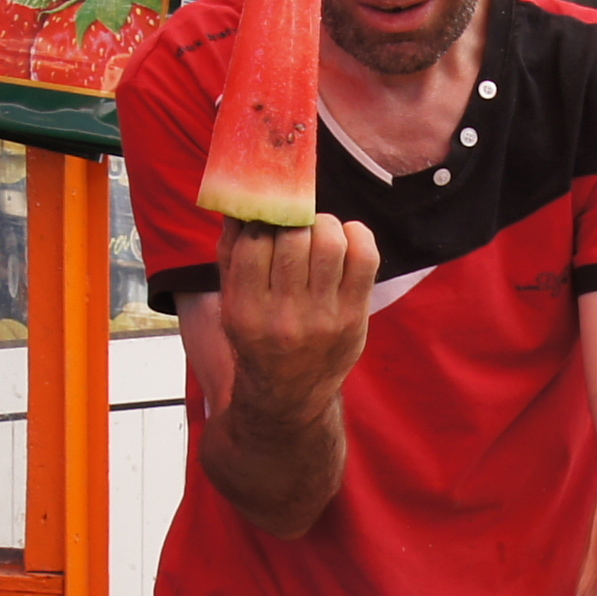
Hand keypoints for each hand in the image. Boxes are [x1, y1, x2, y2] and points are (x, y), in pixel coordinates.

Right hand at [216, 217, 376, 408]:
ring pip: (330, 242)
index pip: (255, 241)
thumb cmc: (257, 336)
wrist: (288, 393)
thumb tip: (241, 202)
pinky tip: (347, 238)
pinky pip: (365, 257)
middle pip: (294, 237)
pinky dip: (358, 235)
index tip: (269, 222)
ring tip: (319, 231)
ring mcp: (322, 319)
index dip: (264, 221)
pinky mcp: (354, 318)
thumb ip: (231, 252)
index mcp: (245, 310)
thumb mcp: (231, 301)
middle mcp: (283, 317)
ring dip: (325, 224)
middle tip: (297, 224)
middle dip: (296, 220)